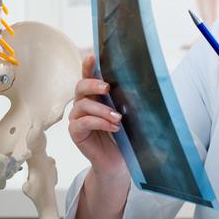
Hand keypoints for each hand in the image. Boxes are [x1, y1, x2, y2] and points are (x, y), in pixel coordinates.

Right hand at [68, 55, 126, 178]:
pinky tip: (114, 128)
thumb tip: (143, 85)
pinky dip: (99, 123)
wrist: (117, 161)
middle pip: (80, 87)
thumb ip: (127, 101)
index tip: (93, 57)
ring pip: (83, 105)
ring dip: (102, 110)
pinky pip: (83, 122)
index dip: (88, 66)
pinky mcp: (75, 132)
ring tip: (118, 118)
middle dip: (93, 84)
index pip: (88, 77)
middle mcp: (82, 104)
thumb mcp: (127, 115)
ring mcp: (76, 118)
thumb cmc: (123, 136)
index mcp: (94, 96)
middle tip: (107, 87)